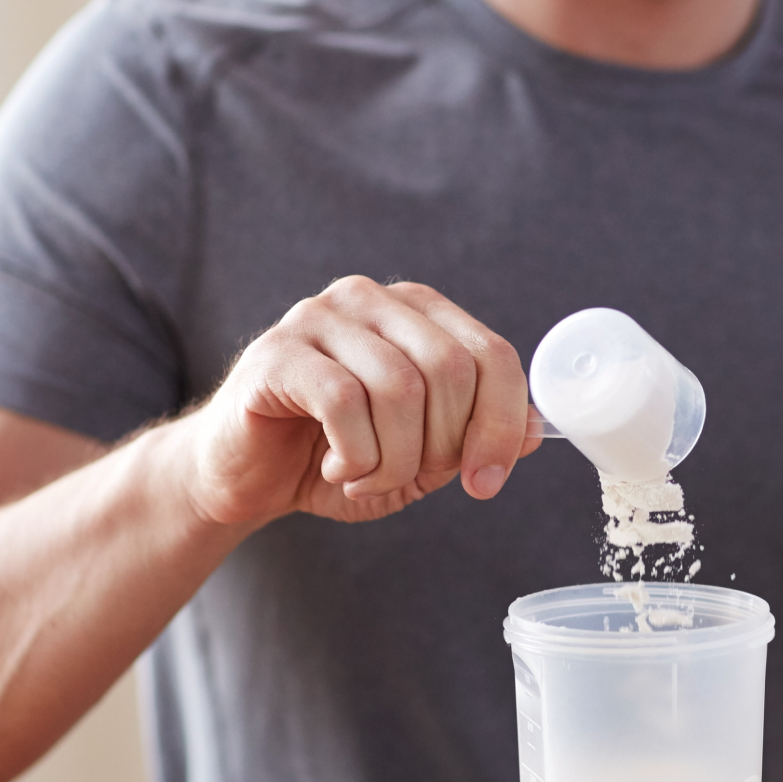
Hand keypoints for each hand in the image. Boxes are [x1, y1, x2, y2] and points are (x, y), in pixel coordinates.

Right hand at [180, 276, 538, 526]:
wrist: (244, 477)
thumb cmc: (335, 459)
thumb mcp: (421, 459)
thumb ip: (474, 438)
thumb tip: (537, 433)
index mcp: (417, 313)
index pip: (492, 356)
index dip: (502, 425)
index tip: (486, 481)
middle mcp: (371, 300)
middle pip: (452, 369)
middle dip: (445, 446)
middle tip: (411, 478)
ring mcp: (319, 317)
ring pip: (400, 389)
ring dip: (395, 459)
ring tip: (367, 478)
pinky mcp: (277, 353)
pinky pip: (344, 402)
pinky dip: (355, 456)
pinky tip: (338, 469)